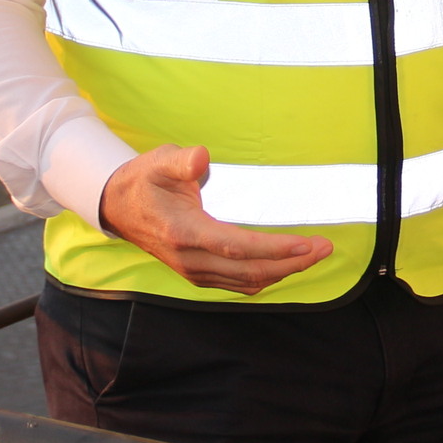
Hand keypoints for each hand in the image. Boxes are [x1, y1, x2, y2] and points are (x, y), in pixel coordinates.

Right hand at [97, 145, 332, 294]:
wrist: (118, 207)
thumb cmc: (144, 180)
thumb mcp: (158, 161)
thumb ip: (181, 161)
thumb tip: (201, 158)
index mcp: (183, 232)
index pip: (236, 246)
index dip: (274, 248)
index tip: (306, 243)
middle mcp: (190, 259)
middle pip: (249, 270)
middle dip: (291, 262)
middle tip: (325, 248)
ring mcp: (194, 272)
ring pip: (247, 281)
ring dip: (284, 271)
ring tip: (314, 255)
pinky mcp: (198, 275)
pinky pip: (238, 284)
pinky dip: (266, 277)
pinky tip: (286, 266)